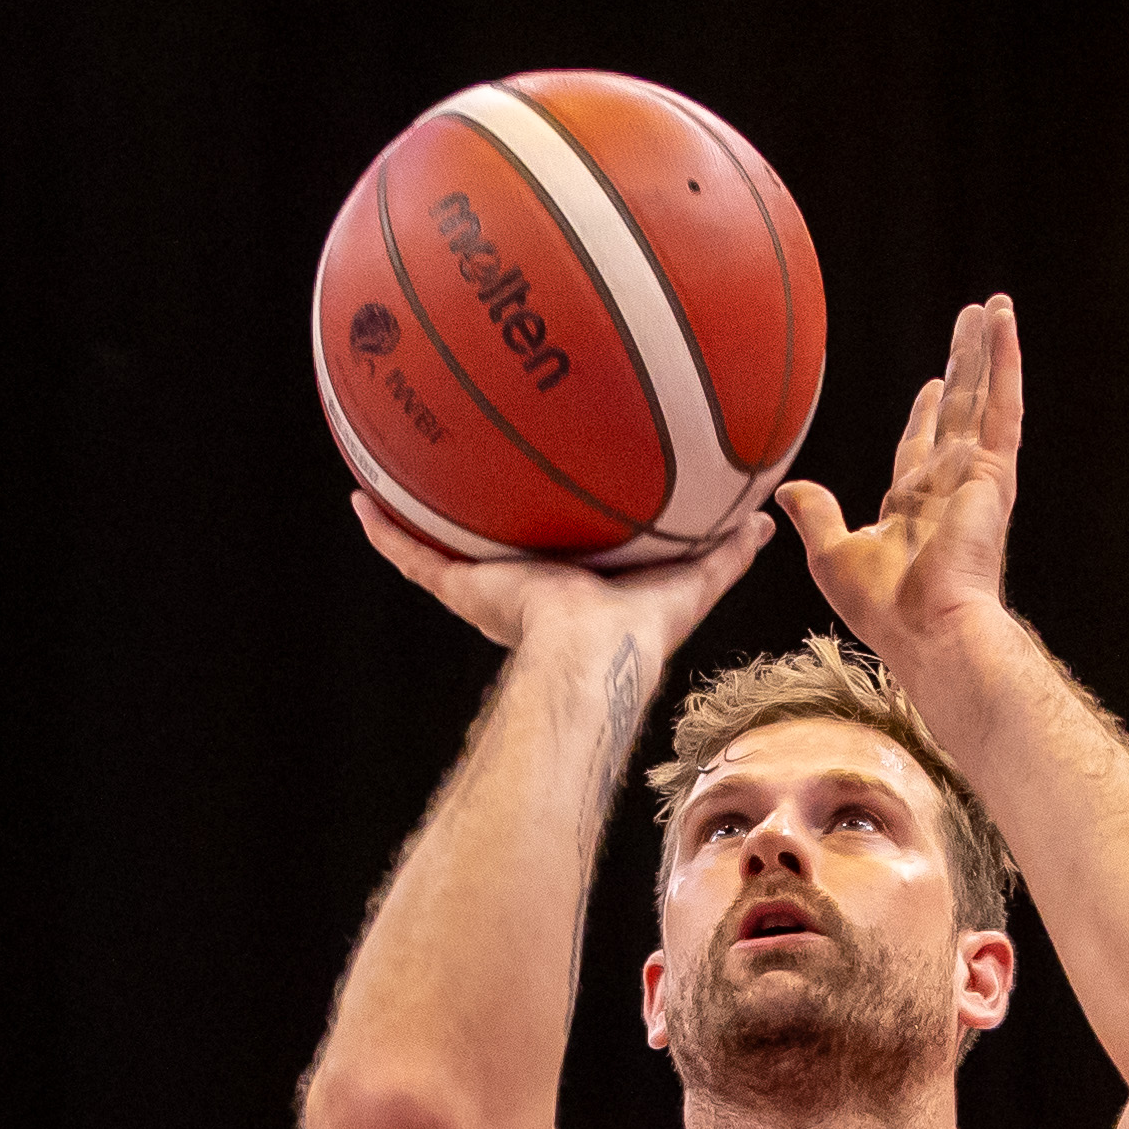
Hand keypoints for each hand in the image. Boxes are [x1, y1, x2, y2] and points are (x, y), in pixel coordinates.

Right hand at [352, 490, 772, 670]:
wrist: (593, 654)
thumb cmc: (642, 627)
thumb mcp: (693, 574)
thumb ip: (726, 549)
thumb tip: (768, 517)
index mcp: (571, 585)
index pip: (555, 547)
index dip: (547, 522)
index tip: (536, 493)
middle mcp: (522, 586)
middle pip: (491, 544)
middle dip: (475, 515)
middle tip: (459, 474)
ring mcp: (487, 588)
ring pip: (442, 547)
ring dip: (412, 518)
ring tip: (385, 478)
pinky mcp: (464, 589)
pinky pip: (415, 555)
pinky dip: (386, 531)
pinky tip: (360, 498)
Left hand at [778, 296, 1021, 676]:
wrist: (927, 627)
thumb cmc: (882, 607)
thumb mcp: (831, 555)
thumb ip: (815, 515)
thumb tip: (786, 489)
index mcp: (913, 508)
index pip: (920, 449)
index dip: (926, 416)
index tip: (931, 388)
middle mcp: (949, 487)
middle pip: (958, 412)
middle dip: (963, 369)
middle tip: (973, 326)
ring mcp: (976, 477)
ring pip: (984, 398)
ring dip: (989, 351)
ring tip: (996, 307)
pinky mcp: (993, 471)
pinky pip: (1003, 406)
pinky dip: (1006, 362)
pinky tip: (1006, 323)